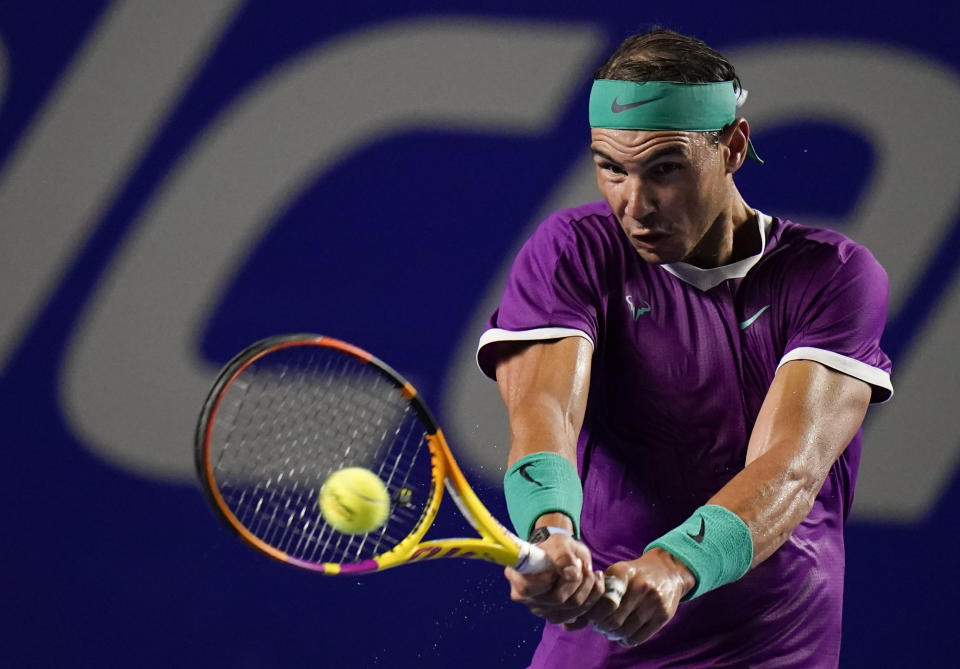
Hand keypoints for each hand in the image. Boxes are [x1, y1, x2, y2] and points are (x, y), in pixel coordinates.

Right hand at [504, 533, 604, 624]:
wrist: (559, 554)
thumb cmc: (554, 547)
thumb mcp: (558, 542)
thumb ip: (563, 554)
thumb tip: (572, 574)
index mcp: (517, 577)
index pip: (530, 588)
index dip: (552, 576)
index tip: (568, 560)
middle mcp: (525, 598)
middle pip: (557, 599)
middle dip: (577, 579)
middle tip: (582, 563)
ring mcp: (541, 610)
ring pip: (572, 610)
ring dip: (588, 588)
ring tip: (588, 570)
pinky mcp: (557, 616)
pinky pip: (580, 617)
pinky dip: (593, 599)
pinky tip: (595, 583)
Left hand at [578, 548, 694, 646]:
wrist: (667, 570)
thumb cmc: (634, 575)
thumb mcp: (616, 574)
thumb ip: (596, 593)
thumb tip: (568, 622)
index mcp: (624, 573)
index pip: (604, 601)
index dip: (594, 614)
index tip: (591, 616)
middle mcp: (640, 586)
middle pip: (614, 619)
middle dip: (602, 627)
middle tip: (599, 627)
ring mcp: (654, 601)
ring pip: (626, 630)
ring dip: (614, 635)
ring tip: (610, 631)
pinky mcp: (664, 614)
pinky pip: (640, 637)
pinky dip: (627, 640)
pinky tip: (623, 635)